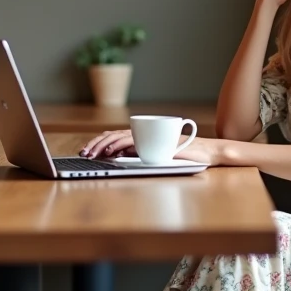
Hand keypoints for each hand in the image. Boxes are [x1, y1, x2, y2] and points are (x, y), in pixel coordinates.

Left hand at [80, 132, 223, 165]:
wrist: (206, 153)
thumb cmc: (184, 157)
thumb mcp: (157, 156)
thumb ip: (139, 154)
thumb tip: (117, 156)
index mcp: (142, 136)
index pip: (115, 135)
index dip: (100, 142)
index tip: (88, 150)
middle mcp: (144, 133)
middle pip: (113, 135)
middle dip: (96, 144)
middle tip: (84, 153)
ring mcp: (150, 136)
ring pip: (119, 137)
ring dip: (103, 145)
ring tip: (91, 154)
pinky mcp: (155, 141)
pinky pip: (133, 142)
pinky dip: (119, 145)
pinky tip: (109, 152)